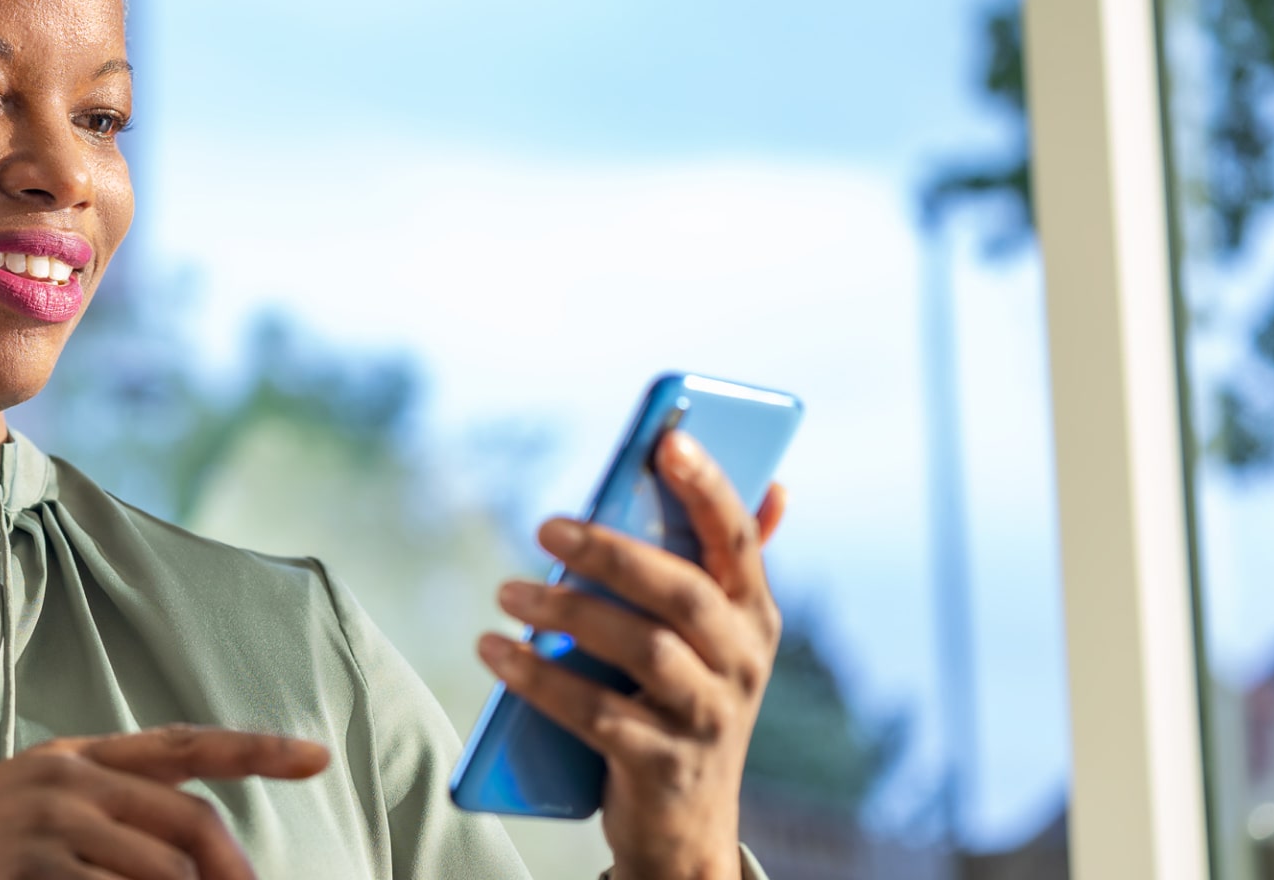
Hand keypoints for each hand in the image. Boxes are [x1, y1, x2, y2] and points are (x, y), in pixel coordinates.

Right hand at [0, 724, 329, 879]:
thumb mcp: (32, 810)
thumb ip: (104, 812)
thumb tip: (186, 853)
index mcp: (75, 757)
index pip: (183, 745)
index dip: (255, 751)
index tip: (316, 757)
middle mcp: (69, 777)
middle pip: (189, 820)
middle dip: (231, 870)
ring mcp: (49, 818)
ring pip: (163, 867)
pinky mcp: (32, 861)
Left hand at [476, 430, 788, 879]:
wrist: (688, 829)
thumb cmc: (688, 704)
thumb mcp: (718, 640)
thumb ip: (726, 564)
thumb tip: (778, 485)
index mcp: (755, 616)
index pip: (737, 539)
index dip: (707, 488)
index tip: (667, 443)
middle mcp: (742, 664)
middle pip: (681, 593)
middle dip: (612, 552)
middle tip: (547, 526)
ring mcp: (706, 718)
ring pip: (642, 649)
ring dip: (568, 613)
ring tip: (507, 592)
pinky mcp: (661, 764)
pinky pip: (597, 713)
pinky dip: (540, 679)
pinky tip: (495, 653)